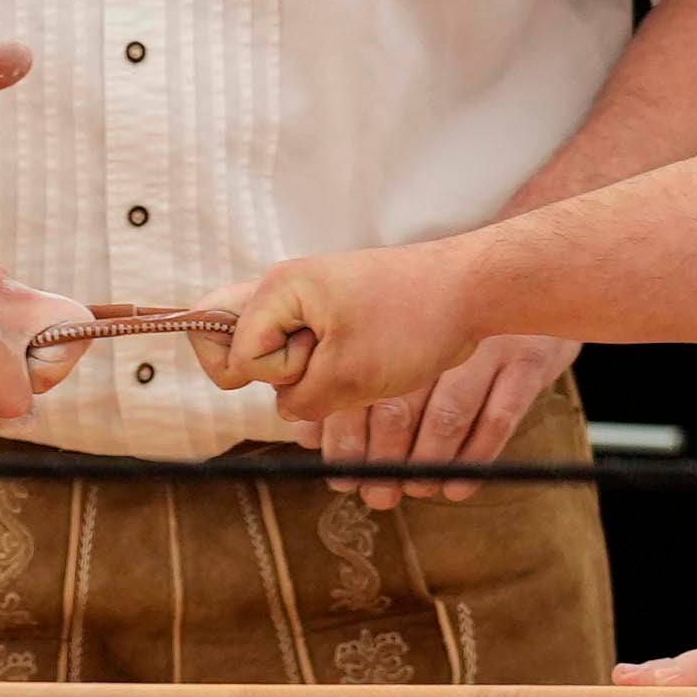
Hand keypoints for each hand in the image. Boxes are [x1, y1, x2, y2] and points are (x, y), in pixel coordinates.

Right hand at [207, 238, 487, 423]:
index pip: (238, 356)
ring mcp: (307, 302)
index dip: (274, 374)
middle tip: (313, 366)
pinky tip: (360, 361)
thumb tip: (287, 406)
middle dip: (266, 371)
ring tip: (349, 358)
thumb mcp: (348, 377)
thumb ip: (298, 400)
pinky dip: (323, 368)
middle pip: (228, 340)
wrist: (468, 291)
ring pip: (270, 353)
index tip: (317, 359)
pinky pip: (300, 351)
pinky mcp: (330, 316)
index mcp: (279, 290)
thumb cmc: (412, 323)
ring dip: (303, 373)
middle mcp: (285, 291)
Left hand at [303, 330, 580, 500]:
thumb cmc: (442, 319)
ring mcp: (486, 348)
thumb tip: (305, 434)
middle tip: (376, 495)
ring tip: (414, 488)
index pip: (356, 387)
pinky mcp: (526, 363)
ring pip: (447, 417)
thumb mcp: (393, 334)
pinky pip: (499, 418)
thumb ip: (344, 379)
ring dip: (425, 464)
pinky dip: (473, 459)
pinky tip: (455, 487)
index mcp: (396, 323)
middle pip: (399, 406)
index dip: (343, 438)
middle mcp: (439, 335)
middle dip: (381, 460)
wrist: (520, 279)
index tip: (340, 473)